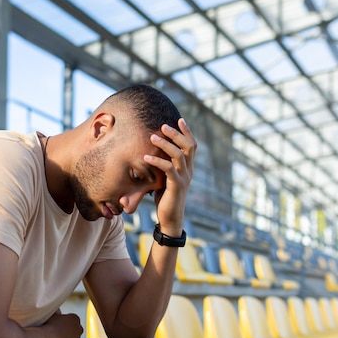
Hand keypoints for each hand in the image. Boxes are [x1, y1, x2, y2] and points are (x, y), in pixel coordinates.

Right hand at [44, 311, 82, 337]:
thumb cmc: (50, 325)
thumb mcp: (53, 314)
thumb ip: (57, 312)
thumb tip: (57, 313)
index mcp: (75, 318)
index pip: (71, 318)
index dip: (64, 320)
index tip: (57, 322)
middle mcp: (79, 328)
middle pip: (73, 327)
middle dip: (67, 328)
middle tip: (57, 329)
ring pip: (71, 337)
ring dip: (66, 337)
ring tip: (55, 337)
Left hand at [144, 118, 196, 236]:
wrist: (170, 218)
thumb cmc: (166, 198)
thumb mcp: (166, 179)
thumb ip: (164, 167)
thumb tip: (153, 154)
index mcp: (188, 168)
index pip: (192, 146)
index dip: (187, 132)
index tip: (180, 119)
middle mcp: (189, 171)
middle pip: (188, 146)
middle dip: (176, 134)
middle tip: (163, 125)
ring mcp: (184, 178)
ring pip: (178, 155)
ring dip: (165, 144)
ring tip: (152, 136)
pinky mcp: (176, 186)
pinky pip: (168, 169)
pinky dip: (157, 161)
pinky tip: (146, 157)